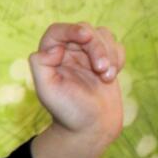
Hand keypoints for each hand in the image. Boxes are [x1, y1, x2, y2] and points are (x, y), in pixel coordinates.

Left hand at [29, 22, 125, 157]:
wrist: (91, 128)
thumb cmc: (67, 110)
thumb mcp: (47, 91)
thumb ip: (40, 65)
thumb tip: (54, 48)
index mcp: (50, 56)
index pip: (58, 31)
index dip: (71, 29)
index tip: (86, 37)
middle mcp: (68, 52)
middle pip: (85, 31)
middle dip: (97, 47)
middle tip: (101, 70)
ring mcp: (87, 56)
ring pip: (102, 35)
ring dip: (109, 53)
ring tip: (107, 77)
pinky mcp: (105, 61)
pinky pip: (116, 46)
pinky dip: (118, 57)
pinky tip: (111, 76)